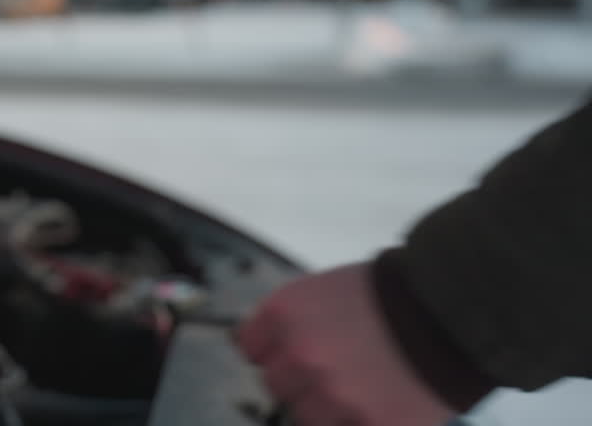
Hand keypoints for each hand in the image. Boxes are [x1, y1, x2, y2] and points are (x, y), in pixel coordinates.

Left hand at [236, 263, 454, 425]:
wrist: (452, 312)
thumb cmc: (389, 294)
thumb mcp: (325, 289)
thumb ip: (292, 322)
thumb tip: (268, 348)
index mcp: (286, 313)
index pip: (250, 348)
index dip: (273, 350)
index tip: (292, 350)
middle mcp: (301, 355)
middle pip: (277, 385)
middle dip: (300, 379)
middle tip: (337, 367)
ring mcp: (334, 395)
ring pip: (307, 416)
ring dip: (328, 407)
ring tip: (364, 385)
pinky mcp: (371, 425)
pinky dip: (358, 420)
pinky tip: (380, 402)